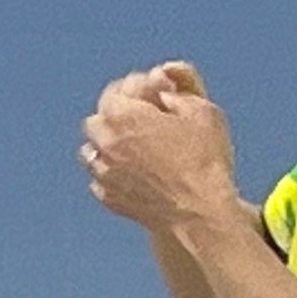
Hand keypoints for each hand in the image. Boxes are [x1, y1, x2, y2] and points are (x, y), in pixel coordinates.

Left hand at [83, 65, 242, 234]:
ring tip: (131, 148)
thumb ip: (177, 91)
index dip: (135, 90)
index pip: (115, 92)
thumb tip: (162, 85)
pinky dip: (111, 174)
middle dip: (115, 117)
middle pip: (98, 121)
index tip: (150, 95)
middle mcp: (105, 141)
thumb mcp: (202, 111)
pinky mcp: (108, 197)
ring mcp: (103, 172)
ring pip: (92, 151)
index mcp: (123, 115)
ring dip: (107, 146)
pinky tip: (131, 175)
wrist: (199, 212)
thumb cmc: (205, 160)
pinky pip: (100, 179)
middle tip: (138, 121)